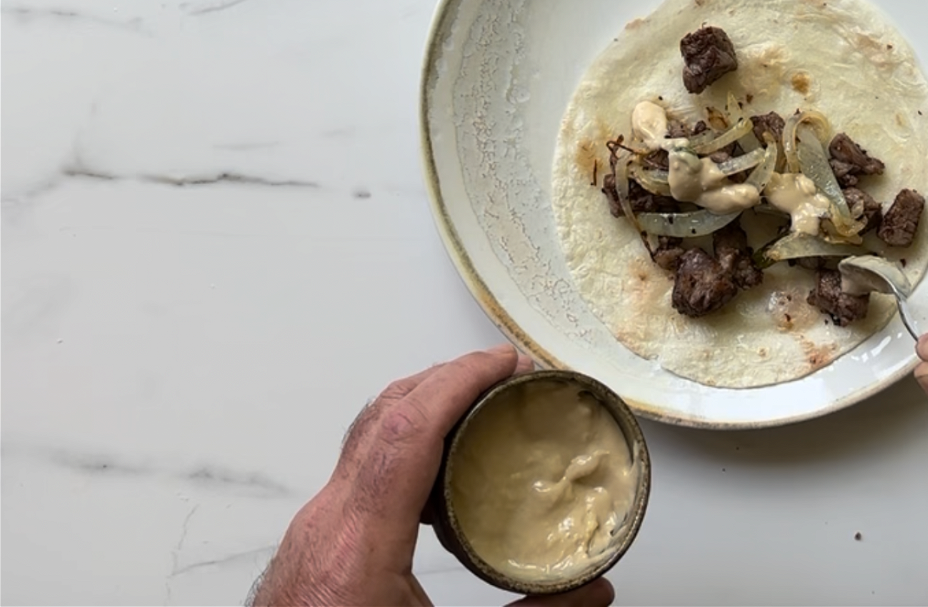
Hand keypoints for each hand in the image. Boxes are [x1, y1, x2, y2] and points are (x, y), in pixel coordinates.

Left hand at [250, 345, 614, 606]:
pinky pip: (362, 465)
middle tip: (505, 370)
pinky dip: (406, 439)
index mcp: (360, 547)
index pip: (407, 431)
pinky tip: (441, 460)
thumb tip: (592, 593)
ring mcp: (317, 528)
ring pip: (367, 434)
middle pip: (384, 414)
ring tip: (479, 400)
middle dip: (448, 376)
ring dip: (425, 403)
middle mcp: (329, 525)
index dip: (461, 381)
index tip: (505, 363)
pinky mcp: (317, 540)